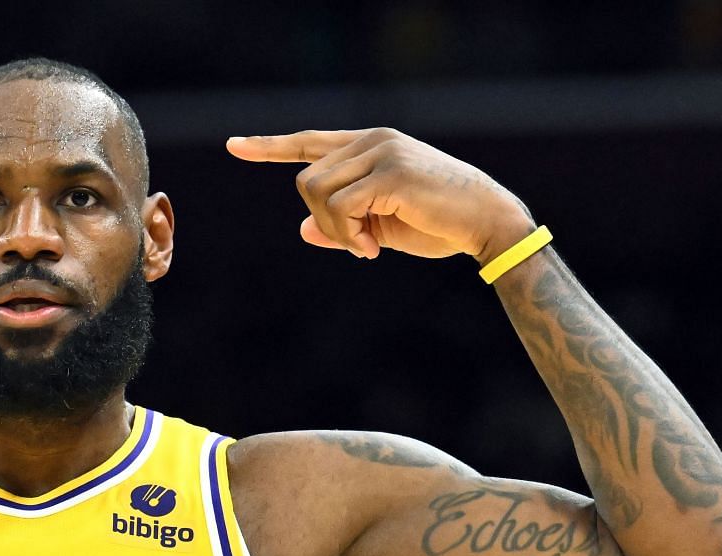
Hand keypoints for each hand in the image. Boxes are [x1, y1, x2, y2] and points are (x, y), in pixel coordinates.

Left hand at [226, 128, 533, 263]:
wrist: (487, 223)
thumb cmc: (438, 225)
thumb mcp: (381, 227)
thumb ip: (342, 225)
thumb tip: (303, 229)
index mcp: (370, 145)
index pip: (310, 141)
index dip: (270, 146)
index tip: (234, 146)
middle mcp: (374, 140)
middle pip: (306, 179)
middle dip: (323, 221)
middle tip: (357, 246)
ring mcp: (383, 152)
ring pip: (316, 191)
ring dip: (334, 230)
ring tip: (367, 246)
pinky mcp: (391, 173)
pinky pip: (340, 207)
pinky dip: (348, 236)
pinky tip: (373, 249)